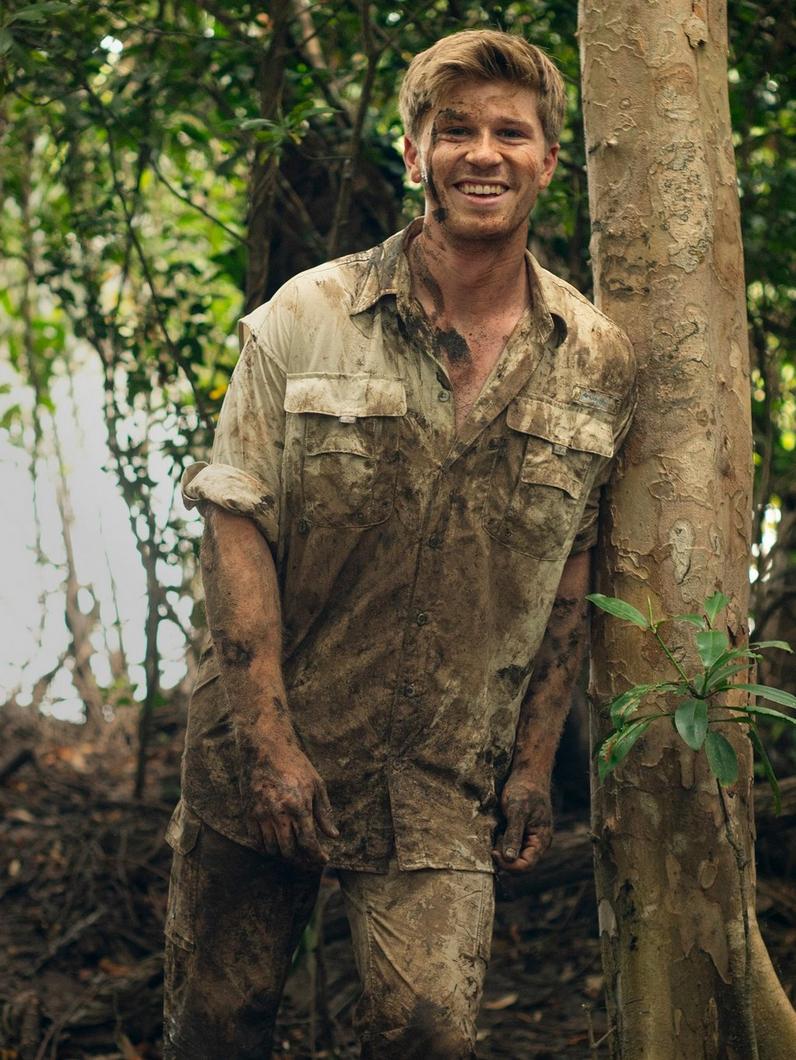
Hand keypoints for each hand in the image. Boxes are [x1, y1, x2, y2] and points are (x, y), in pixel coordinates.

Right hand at [243, 733, 338, 867]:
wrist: (265, 748)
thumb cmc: (295, 764)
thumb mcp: (317, 784)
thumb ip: (324, 812)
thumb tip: (334, 836)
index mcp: (298, 805)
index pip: (308, 843)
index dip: (317, 857)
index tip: (324, 860)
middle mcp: (279, 813)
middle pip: (290, 851)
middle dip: (302, 859)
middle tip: (310, 859)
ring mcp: (261, 814)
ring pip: (272, 849)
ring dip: (285, 855)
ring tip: (295, 851)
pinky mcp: (248, 813)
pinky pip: (256, 841)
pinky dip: (267, 847)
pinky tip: (277, 843)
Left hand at [492, 774, 551, 873]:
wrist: (527, 775)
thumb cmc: (524, 790)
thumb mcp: (516, 811)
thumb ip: (514, 835)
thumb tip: (509, 858)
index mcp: (541, 841)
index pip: (526, 866)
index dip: (509, 865)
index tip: (494, 852)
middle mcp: (538, 843)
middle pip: (520, 864)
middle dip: (505, 859)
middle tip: (492, 845)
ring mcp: (530, 838)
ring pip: (515, 856)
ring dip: (503, 851)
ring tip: (496, 835)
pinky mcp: (523, 833)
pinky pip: (513, 846)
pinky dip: (503, 843)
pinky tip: (497, 831)